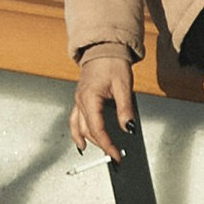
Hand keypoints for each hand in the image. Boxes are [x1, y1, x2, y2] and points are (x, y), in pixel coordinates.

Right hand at [69, 44, 137, 159]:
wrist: (103, 48)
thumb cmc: (112, 62)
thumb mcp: (123, 86)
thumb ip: (125, 109)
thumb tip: (128, 127)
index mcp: (90, 98)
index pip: (97, 129)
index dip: (107, 145)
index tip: (116, 155)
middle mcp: (81, 100)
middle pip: (88, 130)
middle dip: (100, 145)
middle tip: (113, 155)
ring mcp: (78, 100)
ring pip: (78, 126)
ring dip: (86, 140)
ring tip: (92, 153)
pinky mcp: (80, 98)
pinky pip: (75, 119)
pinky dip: (77, 131)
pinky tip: (81, 138)